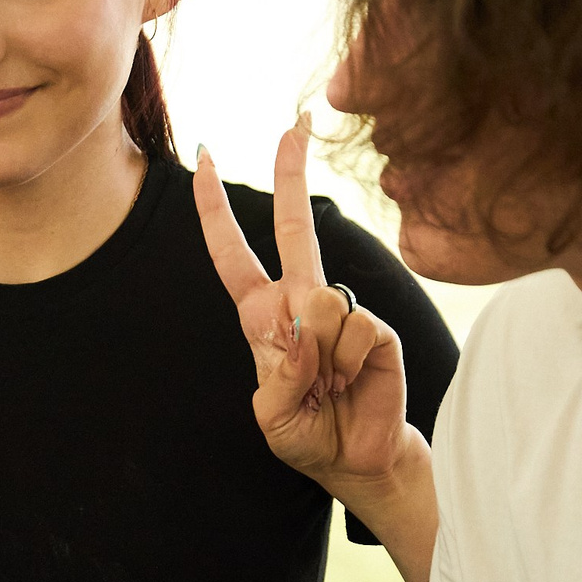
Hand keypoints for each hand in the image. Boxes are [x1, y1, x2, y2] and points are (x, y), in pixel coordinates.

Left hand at [197, 123, 421, 503]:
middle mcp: (300, 301)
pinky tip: (352, 384)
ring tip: (328, 389)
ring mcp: (340, 310)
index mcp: (262, 315)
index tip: (207, 158)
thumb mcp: (271, 416)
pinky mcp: (375, 328)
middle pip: (292, 225)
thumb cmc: (307, 434)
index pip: (231, 253)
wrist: (356, 460)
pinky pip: (354, 329)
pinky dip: (347, 365)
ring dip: (320, 358)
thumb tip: (305, 327)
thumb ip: (278, 375)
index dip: (215, 208)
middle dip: (291, 172)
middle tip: (296, 121)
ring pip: (321, 302)